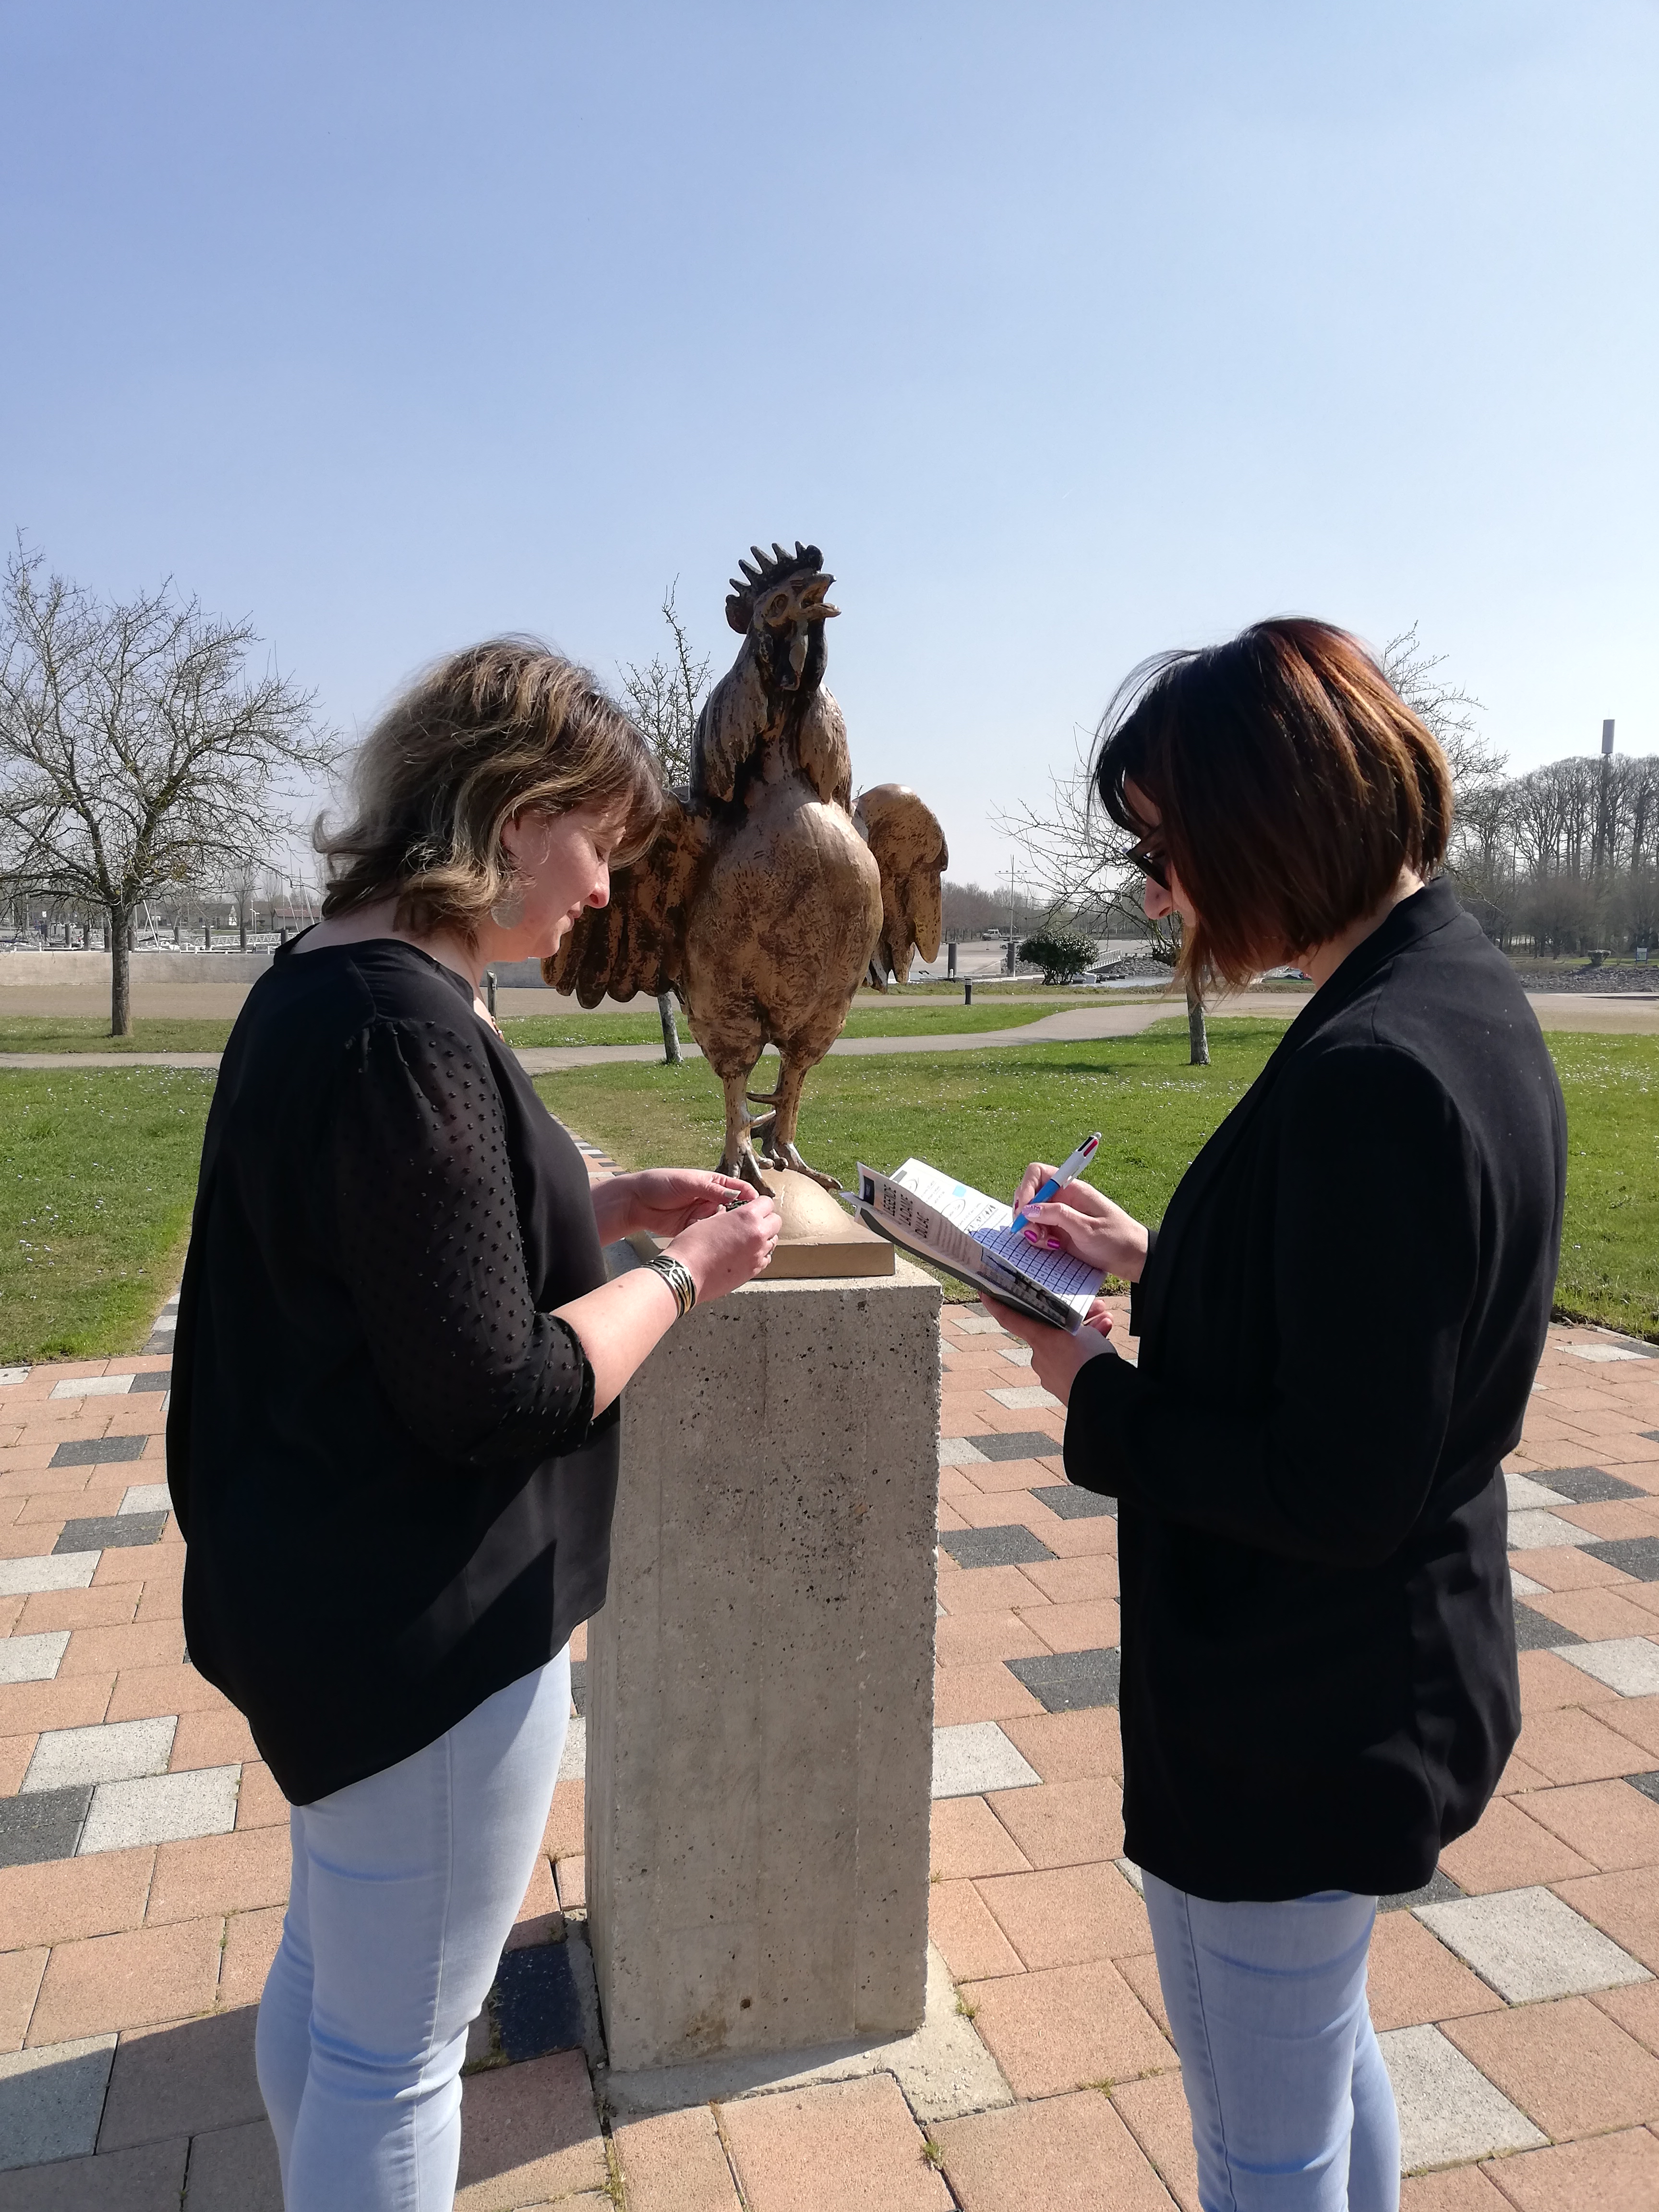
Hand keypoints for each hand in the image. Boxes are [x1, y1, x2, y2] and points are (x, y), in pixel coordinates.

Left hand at [594, 1168, 753, 1242]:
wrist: (636, 1202)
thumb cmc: (661, 1184)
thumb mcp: (688, 1183)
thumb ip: (712, 1189)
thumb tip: (737, 1196)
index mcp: (713, 1184)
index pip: (739, 1189)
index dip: (751, 1198)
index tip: (759, 1207)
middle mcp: (711, 1200)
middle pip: (734, 1210)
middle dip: (740, 1218)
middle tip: (747, 1227)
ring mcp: (702, 1216)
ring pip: (722, 1225)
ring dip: (724, 1230)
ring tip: (728, 1235)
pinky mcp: (693, 1230)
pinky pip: (708, 1235)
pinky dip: (711, 1239)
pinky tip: (715, 1243)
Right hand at [665, 1194, 782, 1303]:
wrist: (687, 1273)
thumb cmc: (692, 1245)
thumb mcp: (709, 1219)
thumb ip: (727, 1216)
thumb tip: (729, 1214)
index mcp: (748, 1217)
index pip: (767, 1203)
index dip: (759, 1204)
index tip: (753, 1207)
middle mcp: (758, 1235)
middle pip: (776, 1222)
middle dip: (766, 1220)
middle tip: (751, 1223)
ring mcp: (758, 1254)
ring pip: (772, 1241)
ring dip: (764, 1237)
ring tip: (746, 1239)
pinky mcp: (754, 1270)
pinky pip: (766, 1258)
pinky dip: (759, 1254)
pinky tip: (745, 1254)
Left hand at [980, 1294, 1114, 1406]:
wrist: (1101, 1397)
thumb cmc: (1088, 1359)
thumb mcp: (1081, 1332)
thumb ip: (1074, 1323)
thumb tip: (1080, 1327)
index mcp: (1039, 1339)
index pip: (1010, 1319)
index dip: (997, 1306)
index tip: (984, 1294)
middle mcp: (1040, 1358)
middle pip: (1053, 1331)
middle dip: (1075, 1319)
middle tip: (1096, 1307)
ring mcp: (1052, 1376)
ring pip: (1068, 1347)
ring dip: (1088, 1333)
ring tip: (1107, 1323)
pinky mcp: (1066, 1389)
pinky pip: (1075, 1364)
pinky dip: (1088, 1354)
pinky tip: (1106, 1346)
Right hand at [1013, 1162, 1149, 1282]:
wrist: (1133, 1259)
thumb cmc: (1117, 1239)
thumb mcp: (1087, 1228)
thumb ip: (1057, 1216)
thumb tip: (1028, 1210)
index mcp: (1071, 1188)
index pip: (1037, 1173)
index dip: (1026, 1188)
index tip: (1025, 1210)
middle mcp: (1062, 1199)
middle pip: (1029, 1195)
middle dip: (1025, 1213)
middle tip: (1032, 1233)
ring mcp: (1059, 1216)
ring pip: (1030, 1215)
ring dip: (1030, 1229)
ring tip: (1046, 1243)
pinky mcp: (1059, 1232)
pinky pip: (1037, 1231)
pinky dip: (1037, 1239)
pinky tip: (1051, 1247)